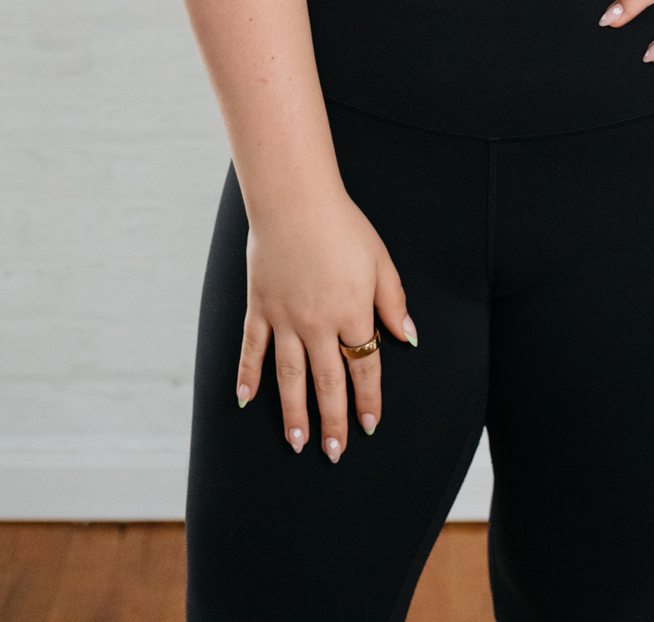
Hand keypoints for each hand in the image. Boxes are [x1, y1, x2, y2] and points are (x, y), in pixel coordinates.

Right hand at [236, 188, 416, 461]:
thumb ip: (393, 301)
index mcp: (352, 313)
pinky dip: (248, 376)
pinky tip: (245, 401)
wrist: (295, 199)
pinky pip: (253, 350)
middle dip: (333, 420)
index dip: (368, 400)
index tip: (369, 426)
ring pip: (290, 377)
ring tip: (297, 443)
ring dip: (294, 413)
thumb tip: (408, 338)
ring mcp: (285, 319)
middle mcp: (318, 324)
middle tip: (334, 453)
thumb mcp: (380, 260)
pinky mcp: (260, 308)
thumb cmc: (343, 226)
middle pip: (327, 382)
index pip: (364, 367)